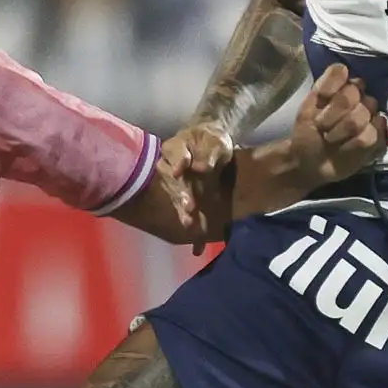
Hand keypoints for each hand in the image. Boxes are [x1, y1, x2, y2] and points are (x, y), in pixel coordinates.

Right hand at [160, 121, 238, 255]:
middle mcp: (171, 166)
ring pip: (177, 198)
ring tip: (191, 225)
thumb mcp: (216, 142)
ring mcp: (176, 184)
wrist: (213, 147)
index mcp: (176, 147)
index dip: (177, 161)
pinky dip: (192, 232)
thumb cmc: (213, 140)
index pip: (173, 153)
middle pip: (172, 180)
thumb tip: (201, 168)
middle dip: (181, 195)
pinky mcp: (185, 198)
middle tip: (190, 207)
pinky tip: (198, 248)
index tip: (180, 171)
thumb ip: (210, 153)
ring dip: (183, 212)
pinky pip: (186, 214)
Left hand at [290, 64, 385, 185]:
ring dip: (341, 130)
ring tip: (330, 138)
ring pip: (362, 115)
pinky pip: (370, 135)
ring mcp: (369, 118)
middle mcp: (358, 98)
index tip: (322, 98)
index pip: (341, 72)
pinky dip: (352, 144)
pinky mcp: (376, 138)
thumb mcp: (307, 110)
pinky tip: (344, 148)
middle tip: (321, 126)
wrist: (309, 163)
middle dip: (334, 113)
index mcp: (340, 87)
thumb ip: (324, 87)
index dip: (331, 85)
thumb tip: (344, 69)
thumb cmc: (308, 133)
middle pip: (353, 94)